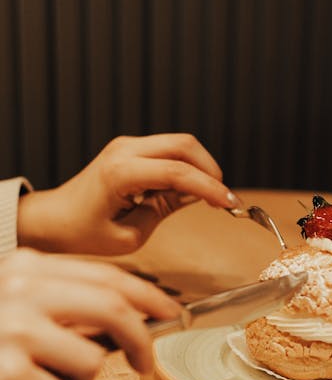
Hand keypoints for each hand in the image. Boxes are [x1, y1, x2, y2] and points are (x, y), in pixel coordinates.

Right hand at [0, 248, 180, 379]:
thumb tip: (133, 321)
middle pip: (112, 307)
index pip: (106, 275)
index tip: (170, 312)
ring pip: (90, 359)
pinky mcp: (8, 373)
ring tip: (42, 379)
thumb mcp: (23, 309)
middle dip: (140, 338)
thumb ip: (68, 307)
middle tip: (146, 362)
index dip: (147, 295)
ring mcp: (14, 329)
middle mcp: (20, 289)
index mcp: (27, 267)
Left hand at [17, 133, 240, 254]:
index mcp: (120, 174)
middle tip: (222, 198)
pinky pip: (168, 150)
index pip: (176, 173)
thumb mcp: (129, 235)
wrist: (53, 219)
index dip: (209, 187)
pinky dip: (185, 167)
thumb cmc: (83, 233)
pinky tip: (185, 191)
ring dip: (199, 167)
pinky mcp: (130, 148)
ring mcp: (126, 144)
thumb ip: (164, 210)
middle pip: (184, 145)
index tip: (231, 203)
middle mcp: (124, 150)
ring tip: (205, 198)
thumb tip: (195, 194)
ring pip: (179, 144)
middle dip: (210, 170)